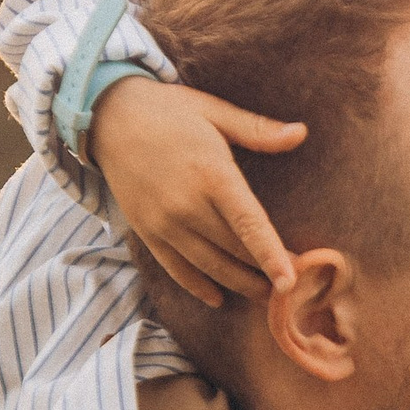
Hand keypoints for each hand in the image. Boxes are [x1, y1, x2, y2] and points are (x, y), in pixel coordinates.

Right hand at [93, 75, 308, 305]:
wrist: (107, 117)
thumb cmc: (168, 111)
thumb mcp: (214, 112)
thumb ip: (257, 130)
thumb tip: (301, 132)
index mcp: (211, 174)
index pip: (249, 224)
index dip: (272, 256)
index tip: (291, 282)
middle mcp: (187, 205)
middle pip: (235, 251)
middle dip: (266, 273)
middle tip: (294, 286)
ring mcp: (164, 222)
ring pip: (209, 266)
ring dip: (239, 285)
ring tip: (265, 296)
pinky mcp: (146, 231)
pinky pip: (176, 269)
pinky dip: (198, 286)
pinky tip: (218, 298)